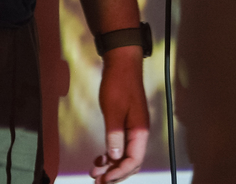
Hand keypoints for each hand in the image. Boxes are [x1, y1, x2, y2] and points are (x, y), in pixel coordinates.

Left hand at [89, 47, 148, 182]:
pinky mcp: (126, 125)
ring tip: (95, 172)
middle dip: (115, 174)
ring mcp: (133, 129)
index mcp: (140, 130)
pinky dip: (110, 155)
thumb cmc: (119, 84)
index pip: (133, 160)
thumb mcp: (113, 110)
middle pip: (130, 162)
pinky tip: (99, 159)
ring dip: (111, 166)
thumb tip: (114, 156)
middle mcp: (139, 132)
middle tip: (98, 181)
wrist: (121, 64)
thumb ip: (114, 134)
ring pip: (124, 156)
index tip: (104, 178)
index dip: (119, 172)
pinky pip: (120, 146)